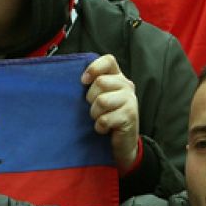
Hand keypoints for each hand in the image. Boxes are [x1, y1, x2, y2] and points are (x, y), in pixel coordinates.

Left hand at [82, 54, 139, 172]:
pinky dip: (100, 126)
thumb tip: (75, 79)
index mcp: (118, 77)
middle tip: (93, 108)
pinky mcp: (130, 116)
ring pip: (102, 101)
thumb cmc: (106, 117)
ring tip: (99, 119)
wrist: (122, 144)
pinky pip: (105, 119)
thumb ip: (93, 86)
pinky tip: (104, 129)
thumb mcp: (99, 98)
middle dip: (90, 98)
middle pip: (101, 82)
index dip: (94, 68)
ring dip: (95, 114)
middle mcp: (126, 86)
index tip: (83, 81)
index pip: (108, 61)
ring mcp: (130, 101)